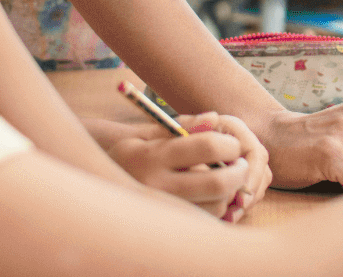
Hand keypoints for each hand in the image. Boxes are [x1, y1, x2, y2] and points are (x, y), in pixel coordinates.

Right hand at [86, 113, 264, 219]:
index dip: (229, 144)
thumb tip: (214, 118)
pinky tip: (212, 196)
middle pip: (218, 182)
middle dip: (238, 171)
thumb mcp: (150, 132)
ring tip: (226, 179)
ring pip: (216, 205)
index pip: (207, 147)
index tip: (233, 144)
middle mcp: (157, 185)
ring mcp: (163, 209)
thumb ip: (184, 124)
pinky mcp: (168, 224)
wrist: (102, 183)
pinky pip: (206, 220)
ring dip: (229, 192)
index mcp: (154, 155)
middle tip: (241, 164)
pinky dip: (217, 207)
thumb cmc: (134, 151)